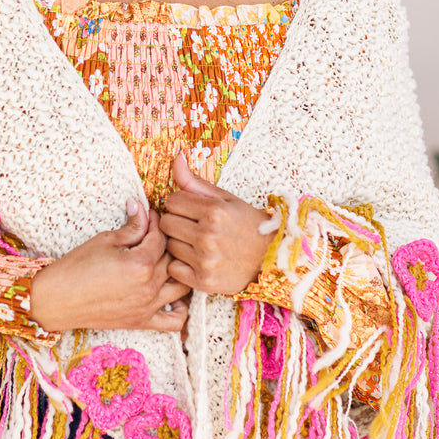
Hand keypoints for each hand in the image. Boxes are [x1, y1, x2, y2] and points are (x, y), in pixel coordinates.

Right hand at [28, 201, 190, 333]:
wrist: (56, 300)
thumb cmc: (75, 268)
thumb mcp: (104, 240)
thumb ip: (131, 227)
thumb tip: (141, 208)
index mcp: (141, 264)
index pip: (160, 238)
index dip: (156, 223)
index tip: (151, 215)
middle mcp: (149, 287)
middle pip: (171, 258)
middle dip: (165, 242)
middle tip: (155, 233)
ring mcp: (148, 306)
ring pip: (180, 286)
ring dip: (178, 271)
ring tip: (166, 260)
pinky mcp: (142, 322)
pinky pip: (175, 321)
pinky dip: (182, 309)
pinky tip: (174, 295)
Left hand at [161, 150, 268, 295]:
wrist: (271, 259)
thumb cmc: (247, 225)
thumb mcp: (226, 199)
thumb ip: (196, 182)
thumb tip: (176, 157)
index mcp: (215, 211)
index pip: (172, 200)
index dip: (180, 204)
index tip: (193, 210)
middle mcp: (208, 235)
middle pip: (166, 223)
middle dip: (177, 222)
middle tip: (194, 227)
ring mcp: (205, 260)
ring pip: (168, 246)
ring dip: (179, 244)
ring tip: (198, 244)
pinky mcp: (203, 281)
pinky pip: (173, 269)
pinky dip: (181, 265)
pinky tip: (196, 260)